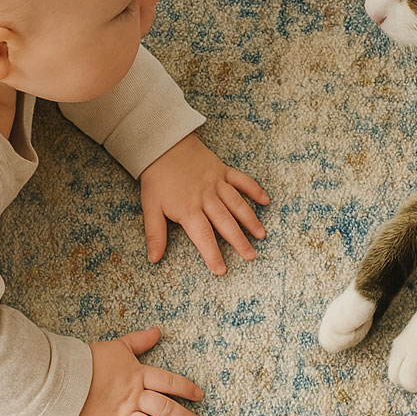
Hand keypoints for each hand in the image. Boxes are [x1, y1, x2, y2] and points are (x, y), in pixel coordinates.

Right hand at [69, 327, 206, 415]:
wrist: (58, 379)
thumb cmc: (87, 361)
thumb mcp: (116, 347)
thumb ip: (138, 341)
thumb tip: (157, 331)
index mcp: (138, 376)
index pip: (169, 382)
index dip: (186, 389)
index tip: (199, 396)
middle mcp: (134, 399)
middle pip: (166, 409)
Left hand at [138, 132, 269, 273]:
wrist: (163, 145)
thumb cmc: (157, 178)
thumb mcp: (150, 207)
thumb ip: (155, 233)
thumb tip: (154, 258)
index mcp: (189, 209)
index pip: (203, 236)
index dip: (212, 254)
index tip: (221, 270)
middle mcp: (206, 198)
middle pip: (225, 223)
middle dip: (239, 241)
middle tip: (251, 256)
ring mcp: (217, 183)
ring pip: (237, 204)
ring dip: (250, 220)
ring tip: (261, 235)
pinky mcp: (223, 171)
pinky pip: (242, 180)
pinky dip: (255, 190)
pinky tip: (266, 201)